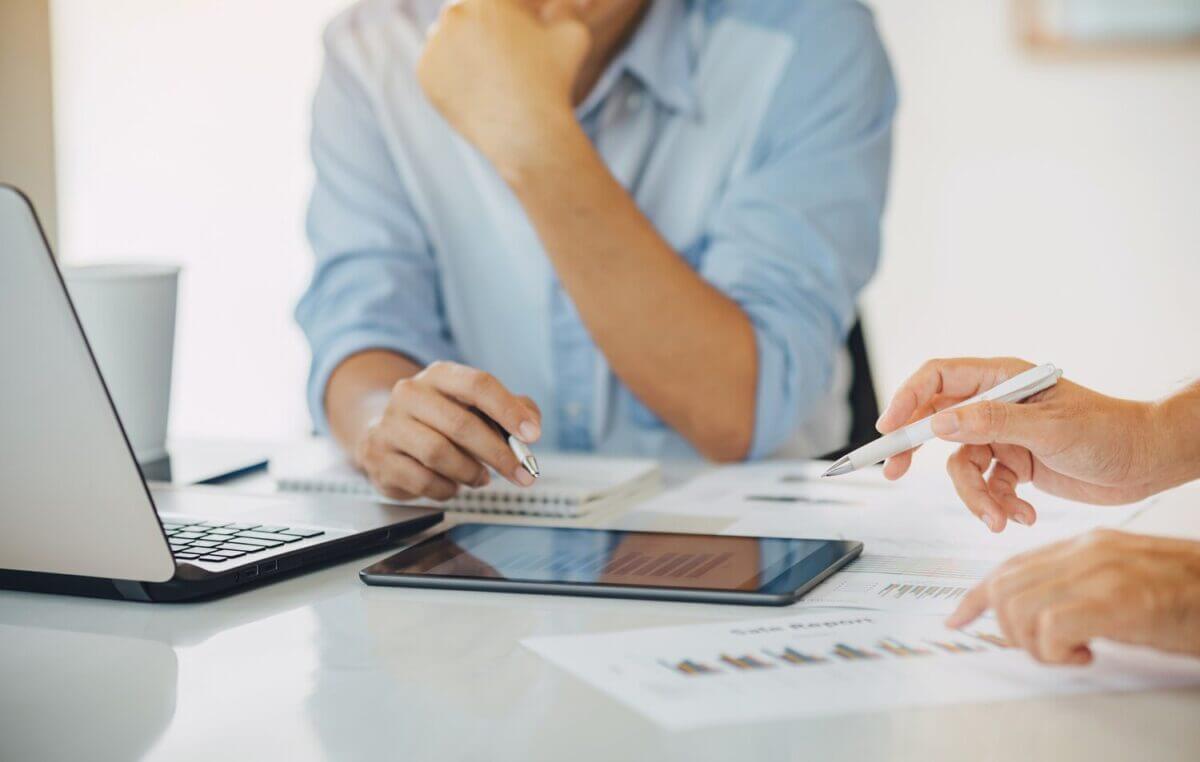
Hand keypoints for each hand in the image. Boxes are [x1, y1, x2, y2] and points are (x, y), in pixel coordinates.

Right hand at [355, 361, 541, 500]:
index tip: (532, 435)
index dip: (508, 411)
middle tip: (522, 474)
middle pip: (461, 424)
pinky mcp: (378, 457)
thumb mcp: (476, 406)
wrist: (385, 433)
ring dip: (470, 472)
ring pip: (439, 454)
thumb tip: (532, 424)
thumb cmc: (442, 420)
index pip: (478, 385)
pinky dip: (447, 488)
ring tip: (481, 478)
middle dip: (499, 454)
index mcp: (439, 375)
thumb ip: (512, 409)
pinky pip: (422, 480)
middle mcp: (410, 394)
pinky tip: (453, 485)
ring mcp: (390, 425)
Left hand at [417, 0, 589, 177]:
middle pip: (463, 11)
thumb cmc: (552, 81)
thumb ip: (567, 12)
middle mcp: (454, 12)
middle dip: (478, 24)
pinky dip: (448, 73)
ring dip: (459, 43)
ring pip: (444, 35)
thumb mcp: (572, 37)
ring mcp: (435, 43)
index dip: (509, 15)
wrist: (525, 129)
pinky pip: (435, 65)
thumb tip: (566, 6)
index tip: (516, 30)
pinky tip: (471, 86)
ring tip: (483, 65)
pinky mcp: (424, 72)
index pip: (493, 2)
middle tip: (494, 44)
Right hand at [876, 357, 1161, 531]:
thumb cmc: (1109, 432)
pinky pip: (986, 487)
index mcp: (1001, 379)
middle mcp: (996, 404)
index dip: (907, 400)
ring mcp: (1003, 436)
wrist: (1148, 463)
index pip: (938, 379)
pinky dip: (999, 505)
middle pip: (936, 421)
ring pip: (962, 465)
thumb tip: (938, 424)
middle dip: (916, 450)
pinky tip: (1024, 514)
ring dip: (976, 496)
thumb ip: (991, 423)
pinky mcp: (1014, 465)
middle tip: (894, 472)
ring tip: (1000, 517)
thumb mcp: (1048, 427)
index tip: (889, 430)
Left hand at [947, 529, 1199, 663]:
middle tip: (1040, 649)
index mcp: (1086, 545)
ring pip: (1019, 607)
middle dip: (1006, 627)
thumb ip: (1080, 587)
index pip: (1011, 565)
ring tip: (1069, 653)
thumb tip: (1040, 616)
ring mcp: (1101, 572)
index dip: (978, 596)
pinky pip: (1050, 627)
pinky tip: (1086, 656)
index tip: (959, 618)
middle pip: (1005, 586)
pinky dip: (1056, 652)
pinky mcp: (1117, 600)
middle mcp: (1087, 551)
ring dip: (1033, 645)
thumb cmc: (1190, 597)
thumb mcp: (1124, 584)